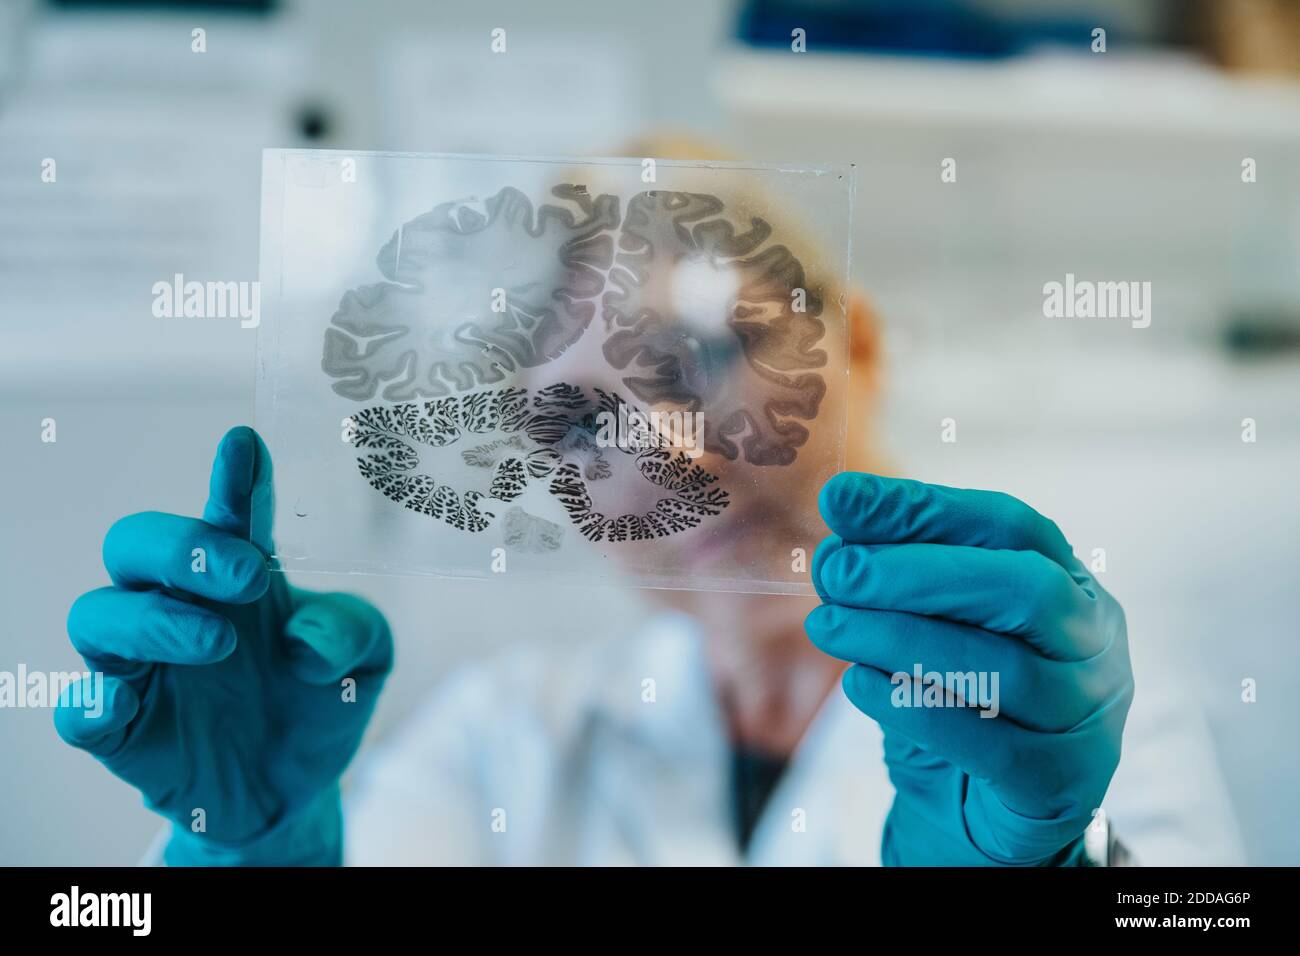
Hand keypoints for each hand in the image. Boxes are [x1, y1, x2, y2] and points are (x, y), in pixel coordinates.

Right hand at [55, 427, 391, 864]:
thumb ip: (353, 629)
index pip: (228, 514)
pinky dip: (90, 701)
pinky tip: (121, 699)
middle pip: (135, 544)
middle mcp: (181, 608)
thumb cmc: (321, 704)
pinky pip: (78, 708)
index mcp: (242, 578)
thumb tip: (302, 641)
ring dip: (154, 620)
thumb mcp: (369, 662)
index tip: (244, 446)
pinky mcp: (124, 730)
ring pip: (98, 615)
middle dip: (183, 548)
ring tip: (219, 644)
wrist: (298, 791)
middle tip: (249, 578)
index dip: (232, 479)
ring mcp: (143, 667)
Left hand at [805, 473, 1132, 865]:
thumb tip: (838, 542)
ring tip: (828, 625)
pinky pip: (985, 741)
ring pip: (1001, 667)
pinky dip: (913, 706)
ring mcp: (1087, 715)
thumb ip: (898, 584)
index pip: (1009, 526)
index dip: (924, 507)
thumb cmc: (960, 700)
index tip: (841, 499)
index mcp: (1071, 585)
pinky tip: (859, 683)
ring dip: (898, 638)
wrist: (981, 811)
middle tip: (836, 571)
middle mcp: (1094, 644)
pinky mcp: (1058, 782)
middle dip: (917, 572)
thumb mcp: (934, 628)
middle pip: (1023, 589)